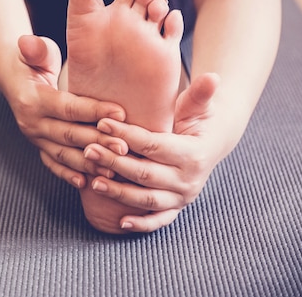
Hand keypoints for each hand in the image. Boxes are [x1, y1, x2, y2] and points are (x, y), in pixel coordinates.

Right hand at [8, 34, 127, 187]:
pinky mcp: (38, 147)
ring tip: (113, 170)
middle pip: (69, 135)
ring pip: (63, 154)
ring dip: (88, 163)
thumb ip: (37, 49)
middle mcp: (32, 122)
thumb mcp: (36, 53)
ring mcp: (35, 138)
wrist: (14, 79)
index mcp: (33, 99)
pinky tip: (86, 183)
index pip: (68, 107)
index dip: (94, 110)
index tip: (121, 112)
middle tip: (125, 147)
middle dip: (98, 142)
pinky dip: (68, 174)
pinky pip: (53, 164)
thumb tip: (27, 41)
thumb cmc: (33, 62)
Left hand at [83, 73, 220, 231]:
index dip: (127, 135)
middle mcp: (189, 179)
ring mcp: (183, 197)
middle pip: (145, 173)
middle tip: (88, 150)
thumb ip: (200, 94)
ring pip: (147, 199)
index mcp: (193, 153)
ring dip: (119, 193)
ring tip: (93, 181)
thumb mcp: (198, 106)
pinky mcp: (177, 208)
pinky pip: (159, 220)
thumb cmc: (197, 119)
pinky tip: (119, 222)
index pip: (154, 145)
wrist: (211, 143)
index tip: (102, 123)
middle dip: (115, 162)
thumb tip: (212, 76)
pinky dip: (141, 224)